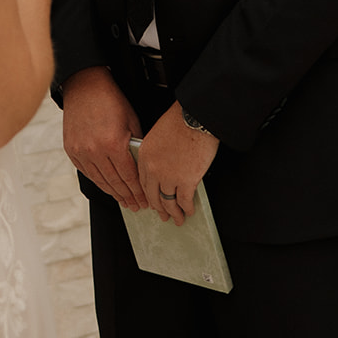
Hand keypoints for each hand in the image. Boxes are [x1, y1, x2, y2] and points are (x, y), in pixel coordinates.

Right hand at [61, 66, 147, 210]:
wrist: (85, 86)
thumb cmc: (111, 100)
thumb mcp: (132, 121)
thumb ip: (136, 146)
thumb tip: (142, 167)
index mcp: (113, 144)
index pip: (129, 177)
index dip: (138, 192)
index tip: (145, 201)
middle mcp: (95, 151)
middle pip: (114, 182)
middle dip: (128, 196)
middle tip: (136, 206)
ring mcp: (81, 152)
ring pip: (99, 180)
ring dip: (113, 193)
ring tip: (124, 201)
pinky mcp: (71, 150)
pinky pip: (87, 172)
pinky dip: (98, 181)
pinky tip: (107, 187)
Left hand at [136, 102, 218, 226]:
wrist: (195, 117)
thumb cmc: (179, 120)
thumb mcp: (158, 134)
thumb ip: (156, 152)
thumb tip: (163, 166)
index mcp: (145, 155)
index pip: (143, 182)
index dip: (149, 195)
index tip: (152, 202)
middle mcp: (153, 169)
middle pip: (153, 196)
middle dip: (159, 209)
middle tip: (162, 215)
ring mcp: (169, 177)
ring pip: (168, 202)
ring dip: (173, 213)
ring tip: (178, 219)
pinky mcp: (186, 181)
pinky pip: (184, 201)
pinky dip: (187, 208)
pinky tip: (190, 211)